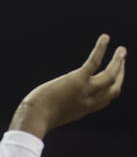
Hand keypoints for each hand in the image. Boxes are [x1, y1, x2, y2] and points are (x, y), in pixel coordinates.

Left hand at [10, 35, 125, 138]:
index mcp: (84, 109)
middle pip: (114, 88)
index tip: (116, 78)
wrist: (34, 118)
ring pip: (109, 75)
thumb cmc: (36, 118)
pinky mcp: (77, 80)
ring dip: (117, 62)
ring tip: (122, 50)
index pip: (106, 100)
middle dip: (120, 74)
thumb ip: (57, 108)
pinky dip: (101, 49)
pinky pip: (94, 62)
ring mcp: (85, 90)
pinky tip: (105, 38)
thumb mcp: (52, 115)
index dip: (113, 88)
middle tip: (122, 59)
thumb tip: (49, 104)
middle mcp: (89, 101)